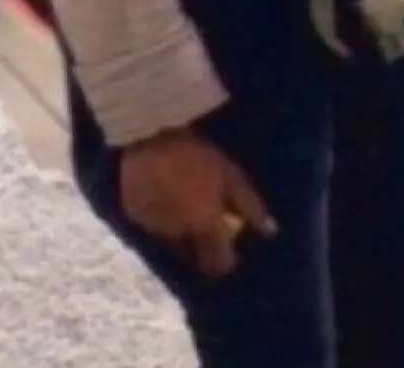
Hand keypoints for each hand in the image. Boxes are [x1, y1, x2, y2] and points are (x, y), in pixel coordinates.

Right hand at [120, 127, 275, 279]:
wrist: (151, 140)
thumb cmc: (199, 157)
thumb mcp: (233, 178)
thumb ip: (251, 208)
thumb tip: (270, 232)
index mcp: (204, 227)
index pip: (218, 264)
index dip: (226, 263)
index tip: (230, 254)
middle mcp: (177, 235)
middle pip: (192, 256)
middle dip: (202, 249)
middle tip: (207, 227)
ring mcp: (151, 228)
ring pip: (170, 243)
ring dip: (180, 234)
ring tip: (185, 208)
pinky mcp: (132, 217)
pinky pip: (151, 227)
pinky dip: (160, 221)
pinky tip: (165, 200)